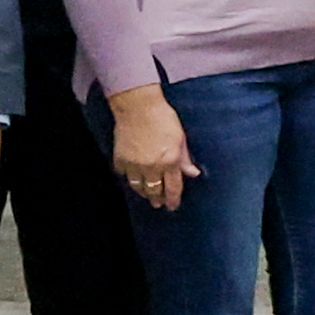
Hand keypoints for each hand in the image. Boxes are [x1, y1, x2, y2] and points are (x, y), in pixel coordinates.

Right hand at [106, 87, 192, 209]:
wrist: (138, 107)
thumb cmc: (163, 118)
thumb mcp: (181, 138)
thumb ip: (185, 159)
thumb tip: (193, 174)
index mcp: (170, 162)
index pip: (173, 188)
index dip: (173, 199)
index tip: (172, 206)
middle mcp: (152, 167)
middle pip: (154, 191)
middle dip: (157, 199)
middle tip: (158, 204)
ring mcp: (134, 165)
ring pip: (138, 187)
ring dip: (143, 192)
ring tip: (146, 195)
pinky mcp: (120, 159)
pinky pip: (124, 175)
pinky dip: (129, 178)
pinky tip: (132, 179)